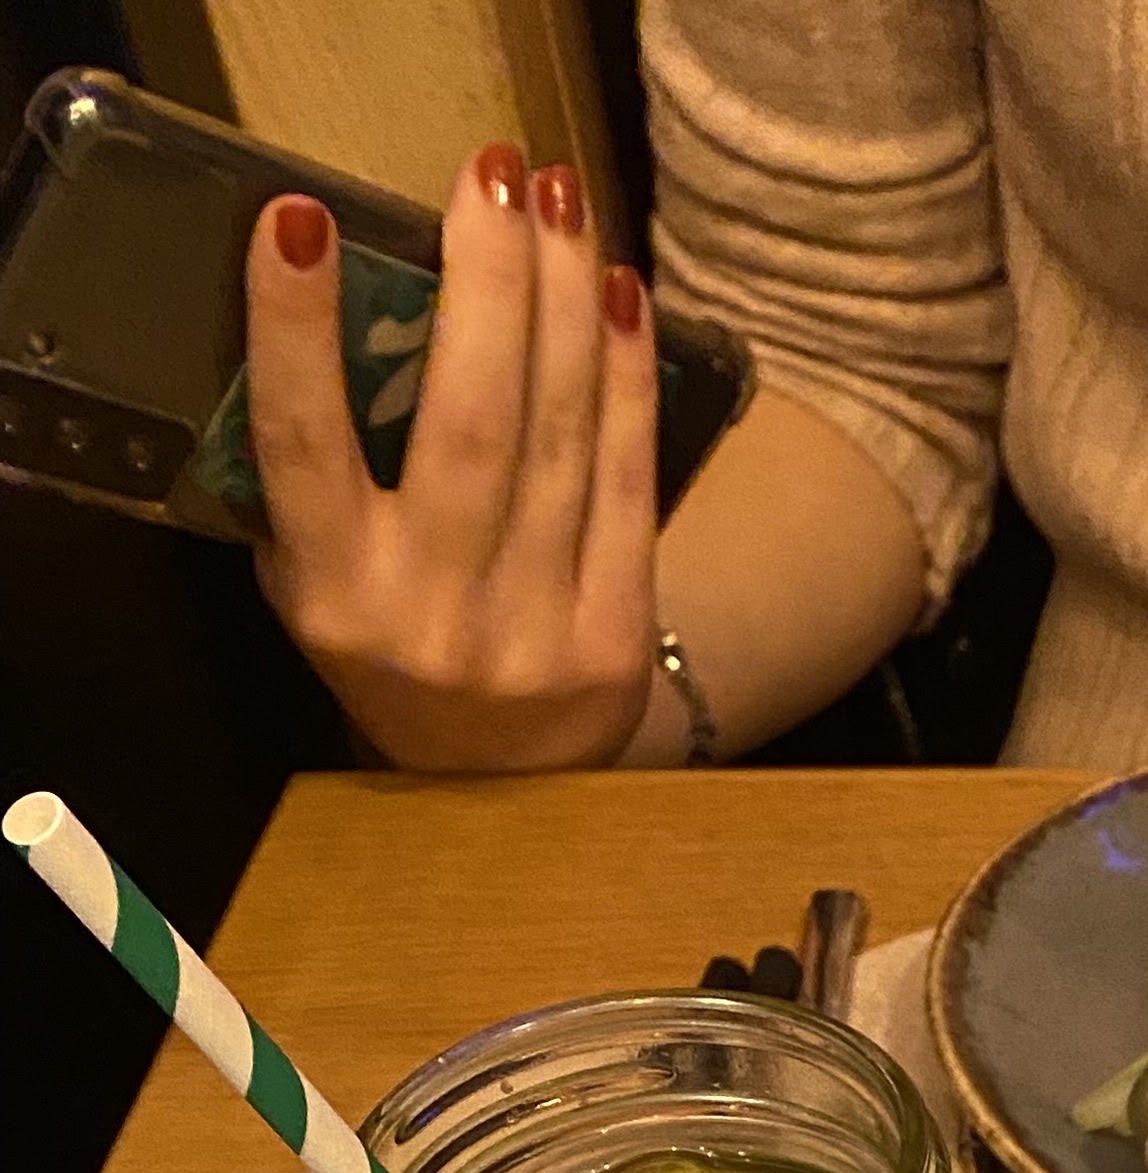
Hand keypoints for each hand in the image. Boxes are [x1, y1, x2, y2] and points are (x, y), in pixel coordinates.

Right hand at [246, 143, 659, 772]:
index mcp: (336, 594)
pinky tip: (618, 295)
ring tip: (559, 202)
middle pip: (468, 421)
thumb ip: (312, 479)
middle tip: (491, 177)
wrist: (499, 797)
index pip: (303, 445)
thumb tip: (330, 315)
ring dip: (563, 302)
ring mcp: (531, 630)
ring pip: (556, 437)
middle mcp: (432, 614)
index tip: (303, 222)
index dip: (298, 331)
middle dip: (486, 282)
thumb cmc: (395, 648)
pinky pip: (625, 480)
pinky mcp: (615, 639)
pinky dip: (625, 378)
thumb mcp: (317, 582)